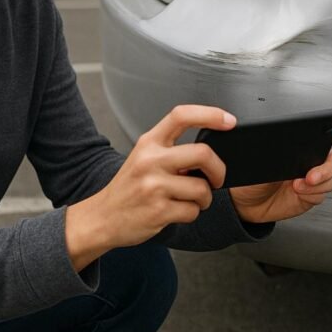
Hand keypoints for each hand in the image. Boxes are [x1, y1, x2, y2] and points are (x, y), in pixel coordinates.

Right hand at [65, 105, 231, 270]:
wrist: (102, 217)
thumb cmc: (129, 187)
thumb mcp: (143, 157)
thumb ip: (171, 149)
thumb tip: (210, 150)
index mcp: (149, 142)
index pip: (182, 115)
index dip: (210, 114)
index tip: (229, 121)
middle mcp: (150, 160)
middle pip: (203, 153)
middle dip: (218, 170)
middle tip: (216, 178)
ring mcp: (154, 186)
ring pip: (202, 188)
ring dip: (204, 198)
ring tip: (189, 200)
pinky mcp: (158, 210)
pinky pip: (193, 211)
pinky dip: (192, 213)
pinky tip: (176, 211)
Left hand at [230, 121, 331, 223]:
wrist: (244, 203)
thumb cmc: (249, 175)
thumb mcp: (258, 159)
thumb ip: (275, 151)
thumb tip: (289, 148)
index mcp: (297, 146)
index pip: (320, 135)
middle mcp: (307, 161)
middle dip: (327, 167)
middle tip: (312, 174)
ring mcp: (310, 179)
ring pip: (329, 179)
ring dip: (316, 184)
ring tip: (297, 186)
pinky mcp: (309, 196)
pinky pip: (320, 195)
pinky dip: (311, 195)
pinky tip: (297, 193)